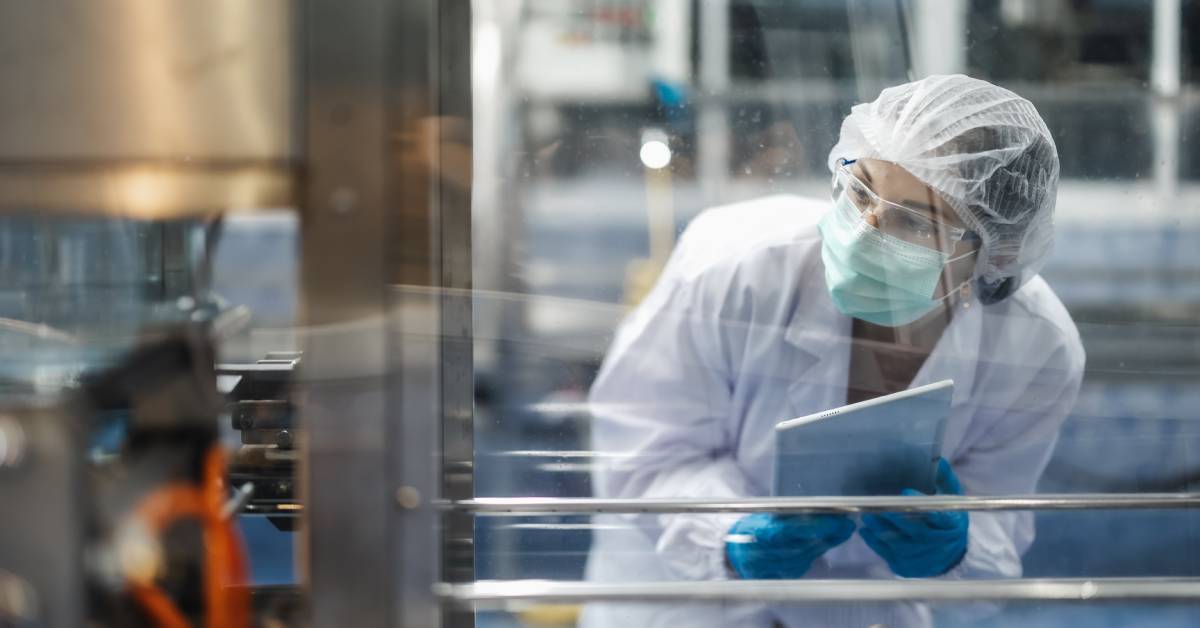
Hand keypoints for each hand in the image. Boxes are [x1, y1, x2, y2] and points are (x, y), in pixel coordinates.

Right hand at [725, 512, 854, 578]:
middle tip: (847, 525)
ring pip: (806, 556)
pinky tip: (824, 543)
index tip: (839, 520)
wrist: (735, 552)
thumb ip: (788, 515)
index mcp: (760, 533)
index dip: (818, 526)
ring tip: (841, 531)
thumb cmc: (751, 528)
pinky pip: (802, 565)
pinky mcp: (778, 577)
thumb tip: (820, 508)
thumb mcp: (765, 515)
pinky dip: (814, 553)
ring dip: (825, 544)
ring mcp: (772, 568)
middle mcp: (766, 553)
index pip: (794, 529)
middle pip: (805, 545)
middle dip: (829, 535)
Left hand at [860, 458, 968, 577]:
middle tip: (876, 504)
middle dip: (894, 517)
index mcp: (951, 525)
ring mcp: (922, 558)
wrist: (952, 554)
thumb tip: (936, 460)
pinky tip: (867, 531)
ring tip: (867, 516)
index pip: (938, 516)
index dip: (921, 504)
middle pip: (915, 531)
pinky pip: (888, 555)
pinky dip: (875, 543)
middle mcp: (938, 544)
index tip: (904, 491)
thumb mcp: (952, 498)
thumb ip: (944, 479)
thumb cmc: (948, 519)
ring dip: (880, 530)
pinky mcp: (907, 568)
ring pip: (898, 544)